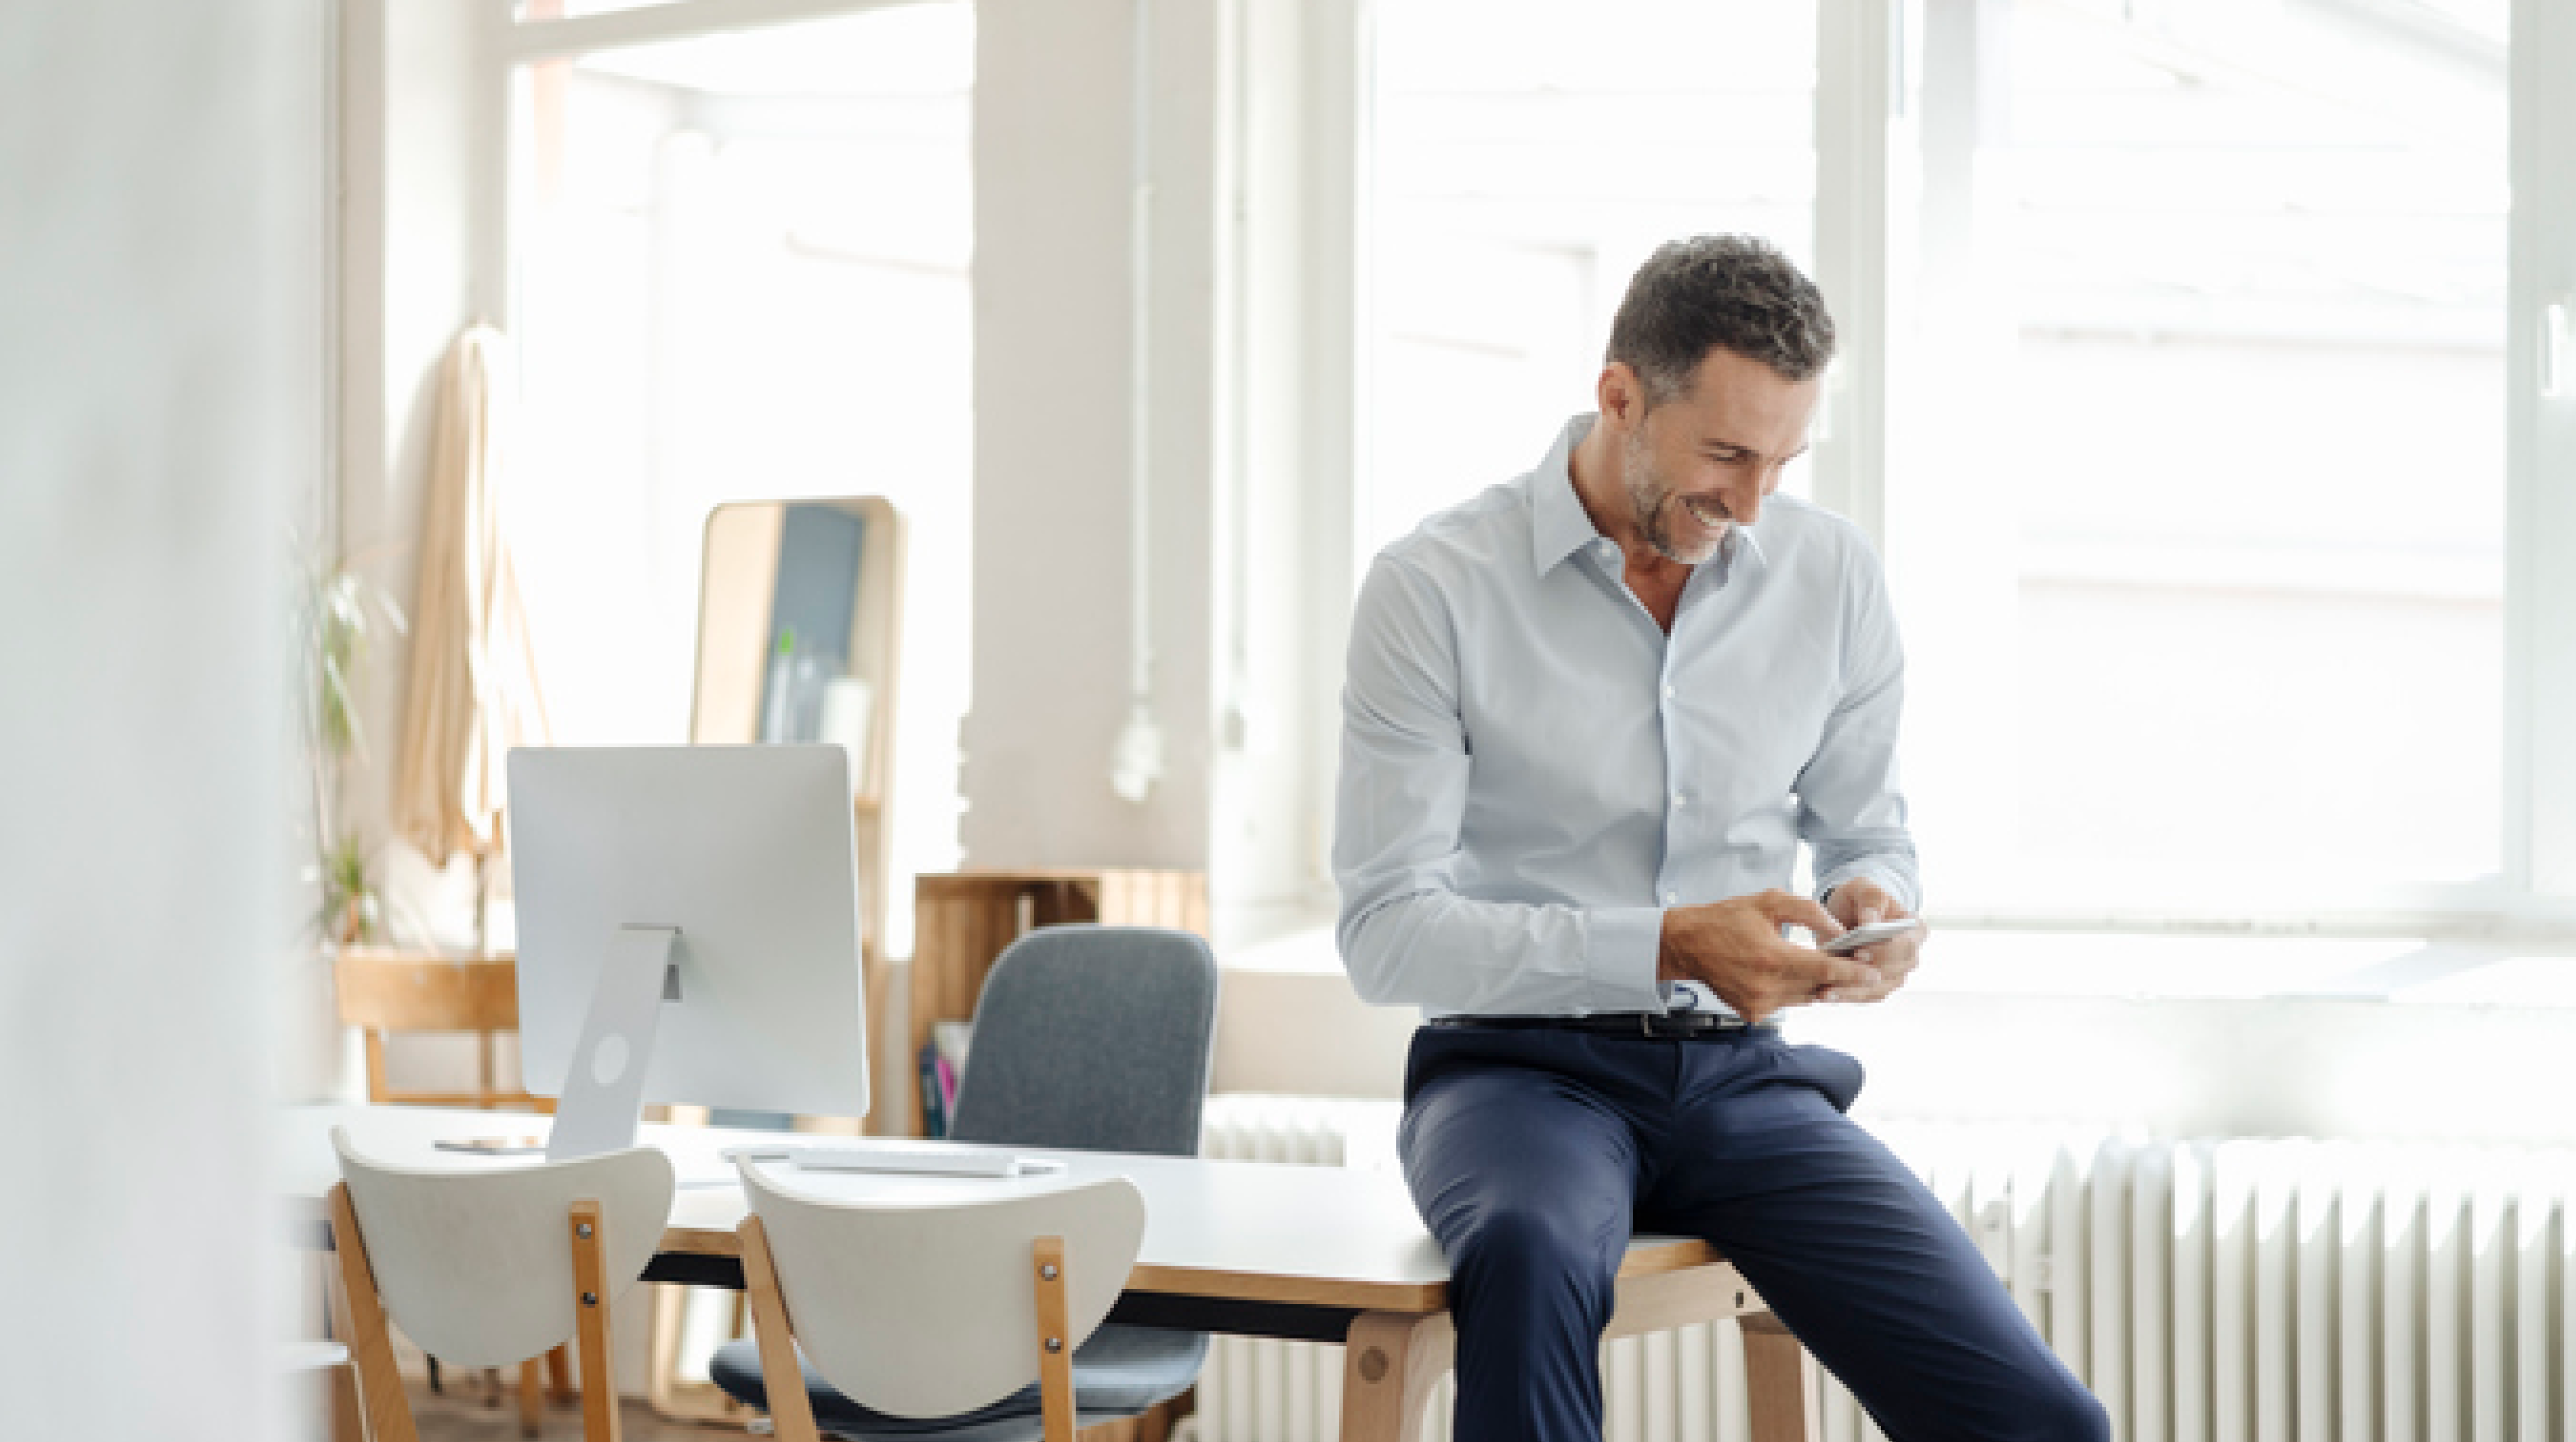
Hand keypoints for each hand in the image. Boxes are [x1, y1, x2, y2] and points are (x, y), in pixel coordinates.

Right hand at [1655, 889, 1879, 1025]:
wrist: (1687, 944)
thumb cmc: (1726, 919)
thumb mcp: (1769, 901)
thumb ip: (1808, 911)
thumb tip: (1838, 929)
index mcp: (1772, 958)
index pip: (1825, 969)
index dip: (1853, 971)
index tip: (1873, 971)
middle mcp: (1767, 987)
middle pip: (1819, 987)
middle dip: (1840, 977)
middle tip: (1857, 964)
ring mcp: (1759, 1004)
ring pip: (1805, 998)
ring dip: (1818, 984)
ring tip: (1824, 966)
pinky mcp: (1752, 1013)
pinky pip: (1786, 1004)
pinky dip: (1794, 990)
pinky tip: (1789, 973)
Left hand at [1818, 878, 1925, 1004]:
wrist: (1850, 913)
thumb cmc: (1861, 898)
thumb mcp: (1865, 889)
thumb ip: (1871, 902)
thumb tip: (1871, 923)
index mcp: (1915, 929)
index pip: (1904, 945)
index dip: (1883, 952)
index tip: (1860, 954)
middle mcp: (1910, 955)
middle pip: (1891, 972)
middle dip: (1864, 976)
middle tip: (1836, 977)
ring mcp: (1897, 974)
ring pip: (1878, 989)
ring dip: (1852, 992)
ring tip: (1825, 992)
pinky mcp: (1880, 986)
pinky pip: (1866, 996)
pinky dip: (1847, 997)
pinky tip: (1826, 995)